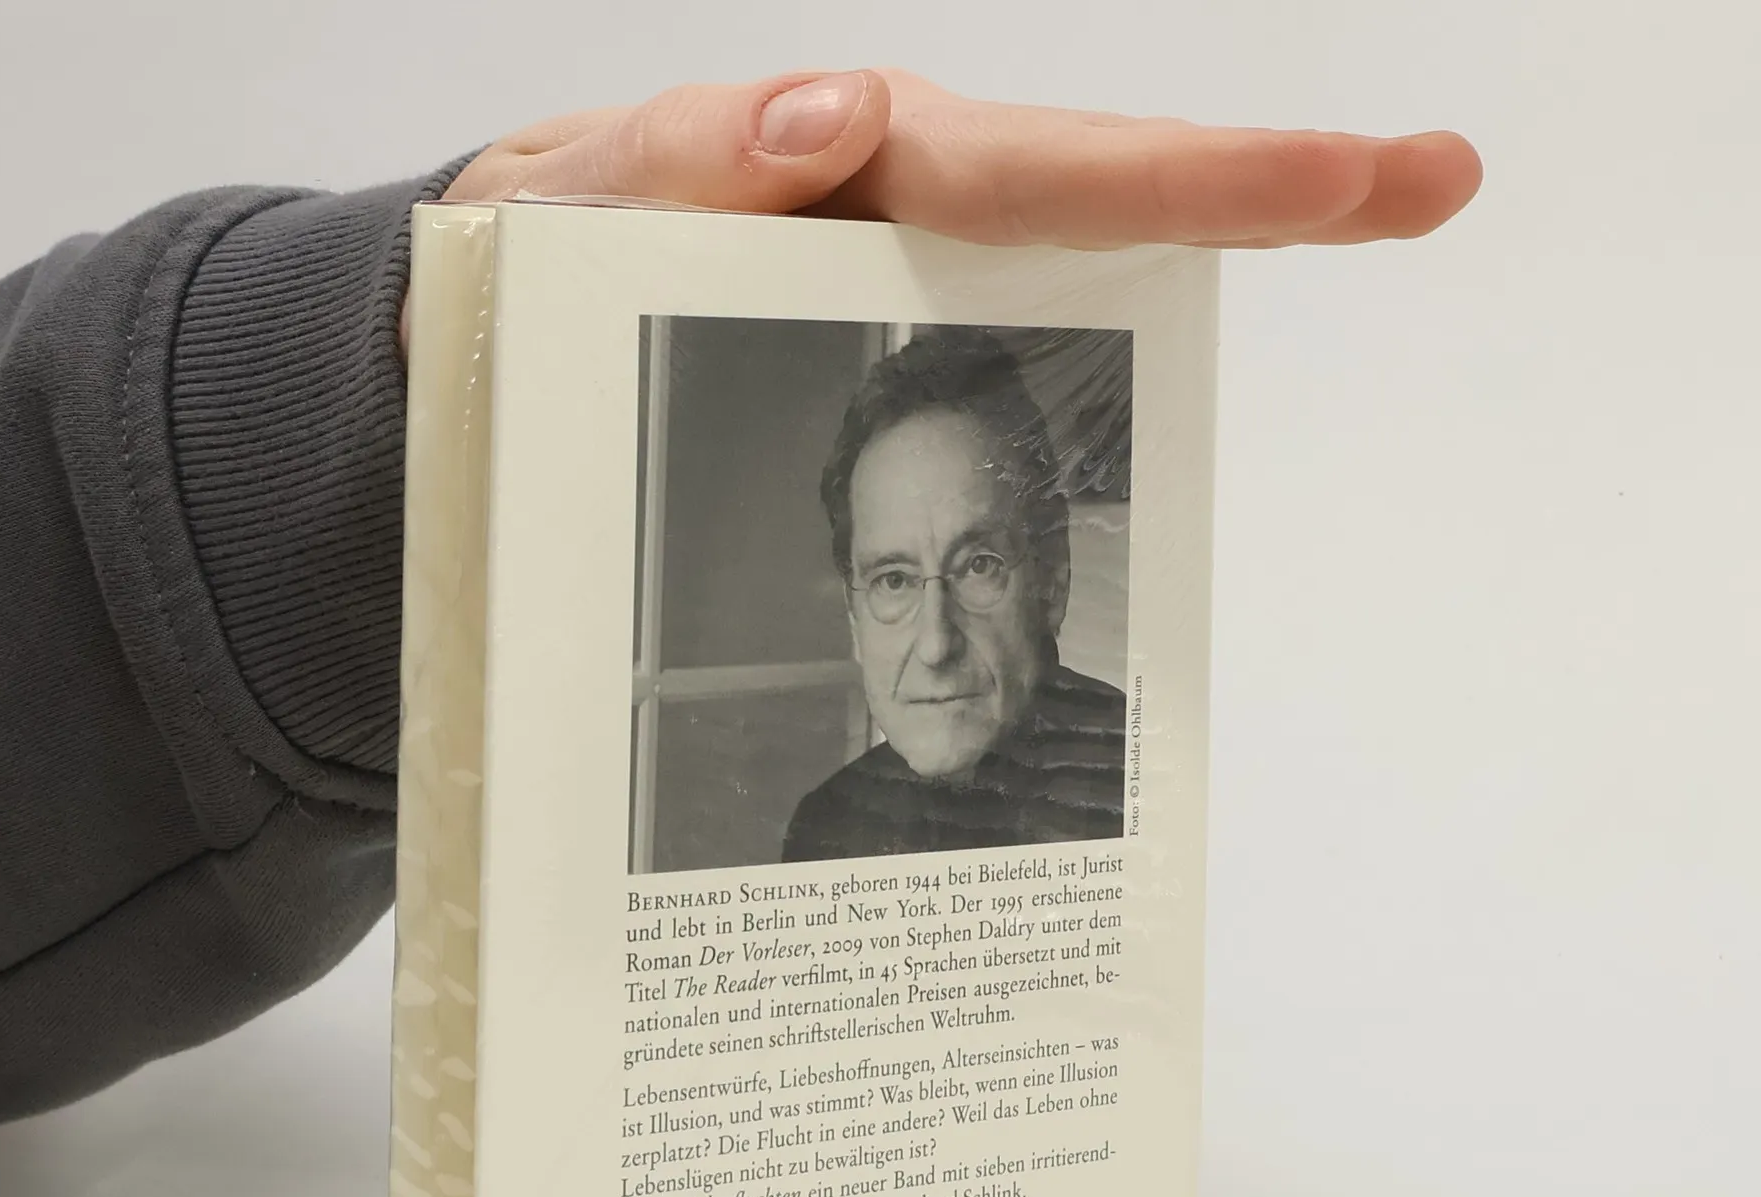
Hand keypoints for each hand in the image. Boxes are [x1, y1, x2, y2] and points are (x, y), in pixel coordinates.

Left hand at [453, 66, 1476, 234]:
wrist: (514, 302)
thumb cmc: (551, 240)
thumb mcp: (573, 203)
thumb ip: (678, 164)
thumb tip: (839, 123)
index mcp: (846, 172)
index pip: (1029, 172)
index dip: (1180, 182)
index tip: (1328, 183)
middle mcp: (907, 201)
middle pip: (1101, 184)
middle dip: (1259, 179)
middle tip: (1430, 177)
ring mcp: (917, 262)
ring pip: (1085, 241)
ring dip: (1228, 227)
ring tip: (1378, 201)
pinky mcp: (903, 324)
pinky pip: (1017, 318)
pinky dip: (1115, 317)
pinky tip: (1203, 318)